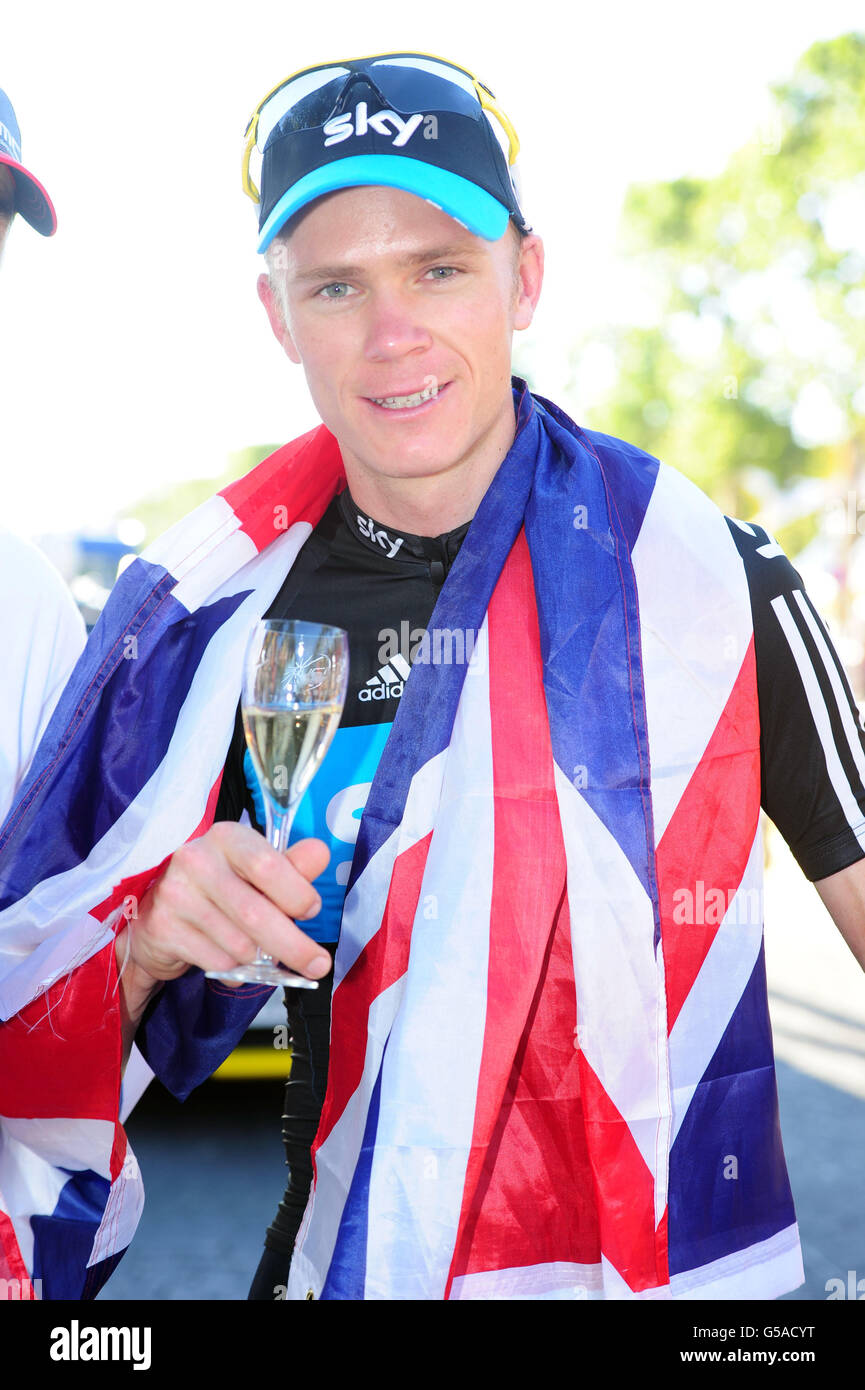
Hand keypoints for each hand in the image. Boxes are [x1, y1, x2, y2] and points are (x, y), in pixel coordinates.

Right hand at [117, 822, 331, 987]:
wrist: (158, 911)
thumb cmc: (219, 887)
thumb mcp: (255, 869)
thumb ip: (291, 865)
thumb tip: (321, 853)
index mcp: (227, 837)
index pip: (267, 865)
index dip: (296, 893)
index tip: (312, 911)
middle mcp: (197, 860)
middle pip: (256, 914)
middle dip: (294, 946)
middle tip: (318, 965)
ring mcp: (176, 895)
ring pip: (239, 945)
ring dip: (259, 957)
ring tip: (255, 949)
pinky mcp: (163, 928)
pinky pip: (218, 962)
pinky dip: (234, 970)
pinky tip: (227, 955)